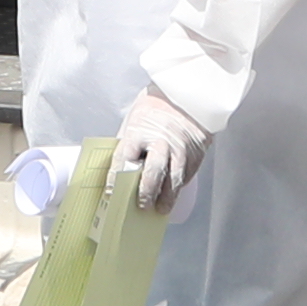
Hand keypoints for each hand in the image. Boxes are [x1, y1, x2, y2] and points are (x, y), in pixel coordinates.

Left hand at [112, 88, 210, 213]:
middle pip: (152, 172)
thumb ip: (129, 143)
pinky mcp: (195, 153)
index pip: (124, 159)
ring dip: (167, 197)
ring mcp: (180, 148)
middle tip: (141, 205)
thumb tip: (120, 169)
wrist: (186, 95)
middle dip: (145, 192)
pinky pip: (186, 175)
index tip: (111, 192)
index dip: (116, 178)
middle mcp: (160, 141)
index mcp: (139, 131)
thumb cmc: (155, 107)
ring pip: (173, 179)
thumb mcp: (135, 120)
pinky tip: (174, 195)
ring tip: (161, 209)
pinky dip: (179, 186)